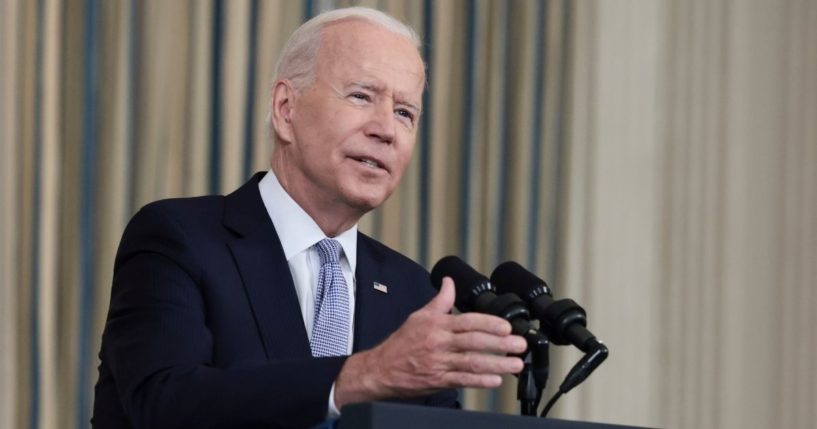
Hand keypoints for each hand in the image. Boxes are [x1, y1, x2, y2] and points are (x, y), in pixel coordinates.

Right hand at [333, 277, 526, 407]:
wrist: (380, 369)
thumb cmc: (400, 344)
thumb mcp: (418, 316)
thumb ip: (439, 301)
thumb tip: (449, 282)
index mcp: (436, 325)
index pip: (468, 321)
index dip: (489, 323)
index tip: (506, 326)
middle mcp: (439, 343)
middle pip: (474, 342)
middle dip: (500, 344)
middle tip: (519, 344)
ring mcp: (439, 363)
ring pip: (472, 362)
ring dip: (497, 364)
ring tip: (515, 364)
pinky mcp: (438, 380)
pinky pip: (463, 380)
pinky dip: (480, 381)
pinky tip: (495, 380)